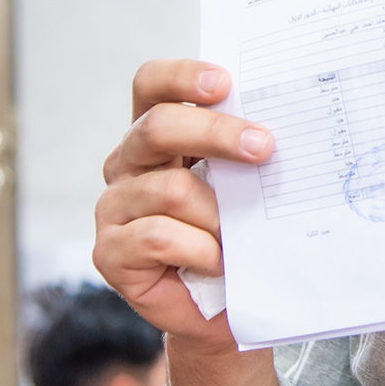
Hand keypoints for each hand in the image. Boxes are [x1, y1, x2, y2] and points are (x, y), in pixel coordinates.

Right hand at [92, 59, 275, 351]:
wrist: (223, 308)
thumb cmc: (236, 235)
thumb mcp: (243, 185)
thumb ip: (245, 152)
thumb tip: (275, 128)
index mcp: (157, 135)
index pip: (151, 85)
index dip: (182, 77)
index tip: (224, 82)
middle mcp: (127, 164)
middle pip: (158, 127)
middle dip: (217, 133)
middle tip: (263, 147)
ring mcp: (113, 208)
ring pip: (170, 188)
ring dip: (218, 213)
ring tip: (239, 234)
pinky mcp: (109, 252)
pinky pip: (160, 236)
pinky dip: (201, 249)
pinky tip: (218, 262)